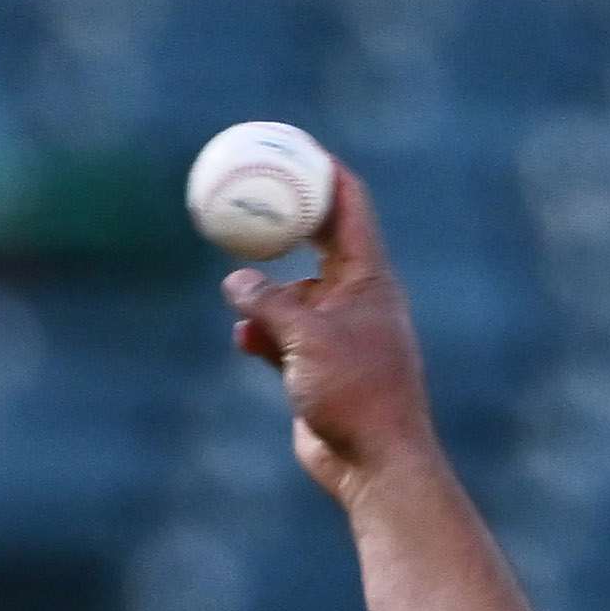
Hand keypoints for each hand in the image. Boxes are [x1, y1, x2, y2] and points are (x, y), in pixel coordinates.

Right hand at [225, 162, 435, 508]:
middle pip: (318, 238)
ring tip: (236, 291)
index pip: (349, 205)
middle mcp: (356, 299)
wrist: (374, 466)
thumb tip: (235, 282)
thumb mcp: (307, 340)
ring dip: (263, 290)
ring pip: (292, 291)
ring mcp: (337, 333)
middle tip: (247, 191)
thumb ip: (270, 303)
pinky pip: (282, 334)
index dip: (322, 170)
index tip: (292, 144)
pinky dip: (260, 332)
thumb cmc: (357, 398)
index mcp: (369, 279)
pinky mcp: (318, 367)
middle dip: (283, 217)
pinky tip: (243, 338)